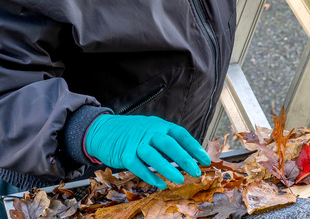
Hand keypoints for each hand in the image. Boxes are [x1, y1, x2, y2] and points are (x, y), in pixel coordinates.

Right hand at [84, 114, 210, 188]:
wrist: (103, 129)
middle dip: (185, 159)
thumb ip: (166, 142)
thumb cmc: (132, 133)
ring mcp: (136, 142)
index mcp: (160, 125)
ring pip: (154, 155)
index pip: (181, 135)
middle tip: (196, 172)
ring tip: (179, 180)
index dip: (194, 147)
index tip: (205, 160)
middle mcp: (149, 131)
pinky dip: (150, 176)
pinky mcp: (124, 153)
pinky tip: (160, 184)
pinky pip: (138, 166)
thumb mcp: (152, 131)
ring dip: (168, 169)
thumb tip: (187, 157)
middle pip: (170, 144)